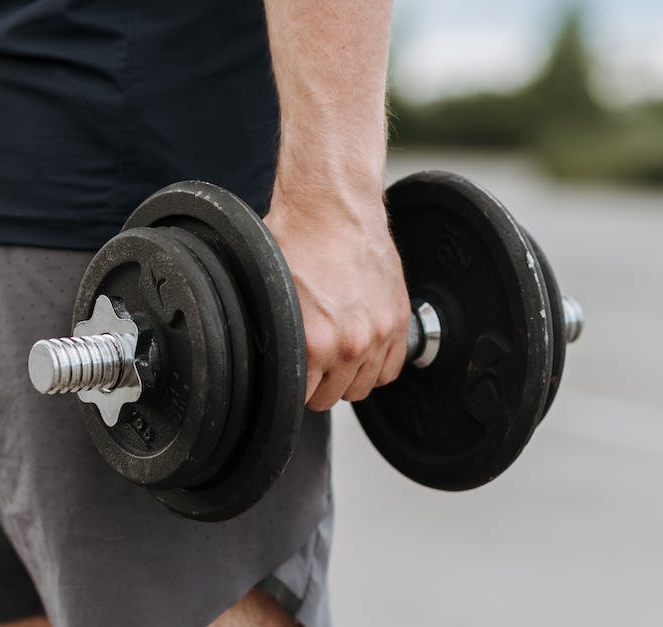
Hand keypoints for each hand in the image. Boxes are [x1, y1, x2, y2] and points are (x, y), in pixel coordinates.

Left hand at [264, 185, 410, 411]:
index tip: (290, 376)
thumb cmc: (297, 241)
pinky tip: (360, 350)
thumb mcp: (269, 295)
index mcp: (314, 343)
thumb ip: (273, 337)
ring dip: (347, 376)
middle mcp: (350, 344)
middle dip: (318, 383)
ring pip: (363, 388)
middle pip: (332, 397)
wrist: (333, 208)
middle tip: (310, 361)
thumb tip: (264, 360)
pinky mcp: (398, 320)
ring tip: (334, 354)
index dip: (293, 387)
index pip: (303, 399)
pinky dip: (376, 366)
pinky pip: (391, 370)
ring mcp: (379, 334)